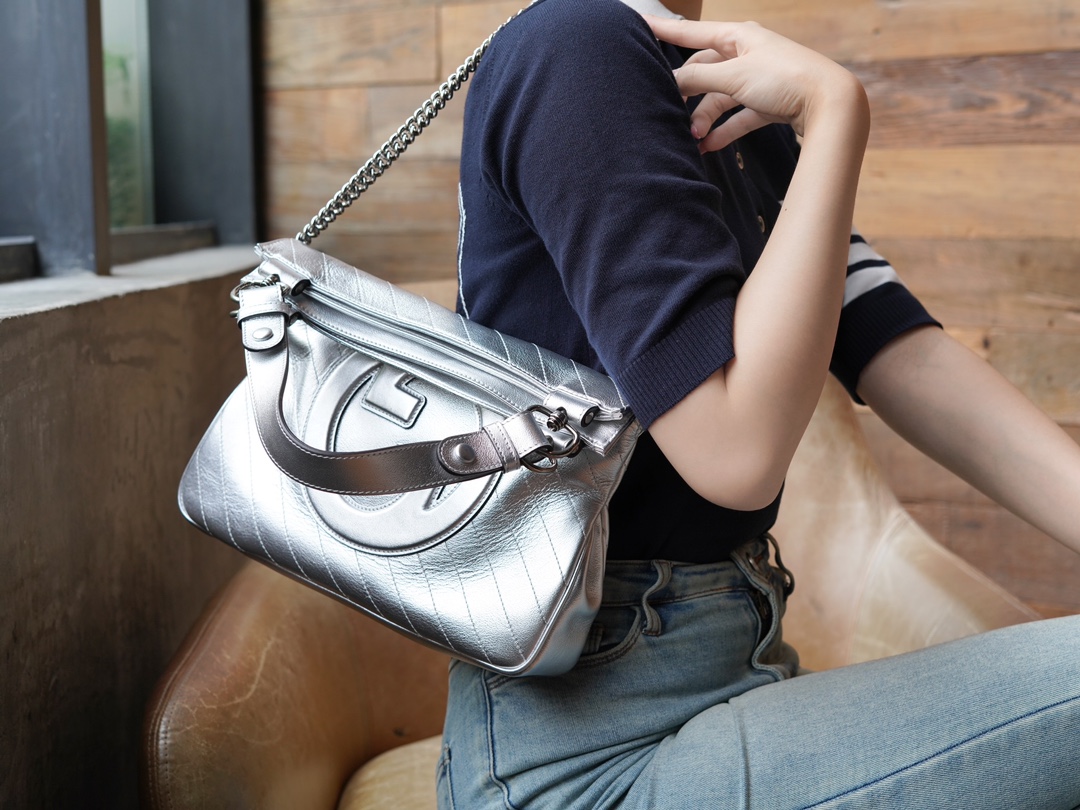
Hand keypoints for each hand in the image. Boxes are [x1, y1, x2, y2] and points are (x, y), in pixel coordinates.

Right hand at [643, 16, 865, 151]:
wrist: (830, 103)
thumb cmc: (785, 79)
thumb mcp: (734, 76)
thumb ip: (698, 78)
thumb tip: (672, 82)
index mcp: (739, 36)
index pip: (692, 32)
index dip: (665, 31)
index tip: (640, 26)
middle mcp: (747, 54)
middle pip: (704, 70)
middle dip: (685, 92)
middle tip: (666, 109)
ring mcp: (758, 79)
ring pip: (719, 97)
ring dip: (703, 117)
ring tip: (691, 137)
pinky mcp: (768, 103)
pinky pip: (737, 116)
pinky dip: (723, 130)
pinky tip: (709, 146)